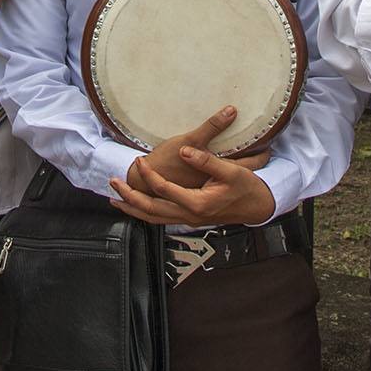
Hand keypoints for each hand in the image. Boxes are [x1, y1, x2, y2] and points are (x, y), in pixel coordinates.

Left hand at [112, 138, 276, 229]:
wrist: (258, 207)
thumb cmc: (247, 188)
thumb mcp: (231, 171)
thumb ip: (206, 160)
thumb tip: (185, 151)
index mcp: (197, 203)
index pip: (163, 189)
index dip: (148, 175)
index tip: (139, 160)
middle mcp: (189, 215)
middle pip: (150, 210)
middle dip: (129, 197)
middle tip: (112, 183)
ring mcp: (189, 220)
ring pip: (154, 219)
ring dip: (133, 209)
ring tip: (115, 199)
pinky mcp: (190, 219)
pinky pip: (161, 219)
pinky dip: (145, 214)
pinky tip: (137, 207)